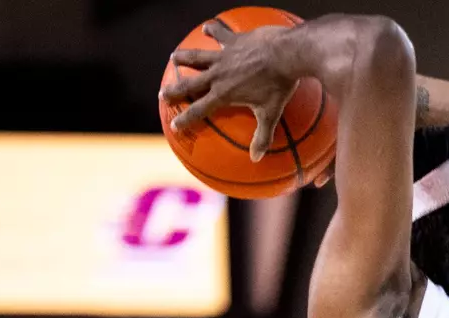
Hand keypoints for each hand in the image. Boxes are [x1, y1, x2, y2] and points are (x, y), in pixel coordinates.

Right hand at [162, 21, 299, 161]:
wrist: (285, 54)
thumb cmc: (278, 86)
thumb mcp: (271, 114)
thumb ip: (262, 137)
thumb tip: (256, 159)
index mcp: (224, 94)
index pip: (199, 110)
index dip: (185, 119)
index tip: (174, 125)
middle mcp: (218, 75)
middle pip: (190, 84)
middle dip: (175, 90)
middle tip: (163, 94)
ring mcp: (223, 56)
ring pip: (197, 56)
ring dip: (184, 57)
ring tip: (174, 58)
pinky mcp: (232, 40)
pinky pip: (218, 33)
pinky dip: (212, 30)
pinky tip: (206, 28)